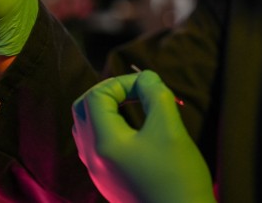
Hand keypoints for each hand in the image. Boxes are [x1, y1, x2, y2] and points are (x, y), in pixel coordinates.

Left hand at [72, 71, 214, 202]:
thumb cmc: (178, 178)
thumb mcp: (170, 128)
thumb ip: (155, 94)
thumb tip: (145, 78)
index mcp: (104, 143)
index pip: (96, 95)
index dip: (121, 82)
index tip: (148, 87)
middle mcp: (93, 159)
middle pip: (83, 109)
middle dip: (108, 93)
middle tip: (135, 91)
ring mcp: (99, 173)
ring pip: (87, 127)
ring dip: (108, 110)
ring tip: (136, 106)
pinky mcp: (108, 183)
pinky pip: (96, 145)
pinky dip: (111, 128)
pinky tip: (137, 132)